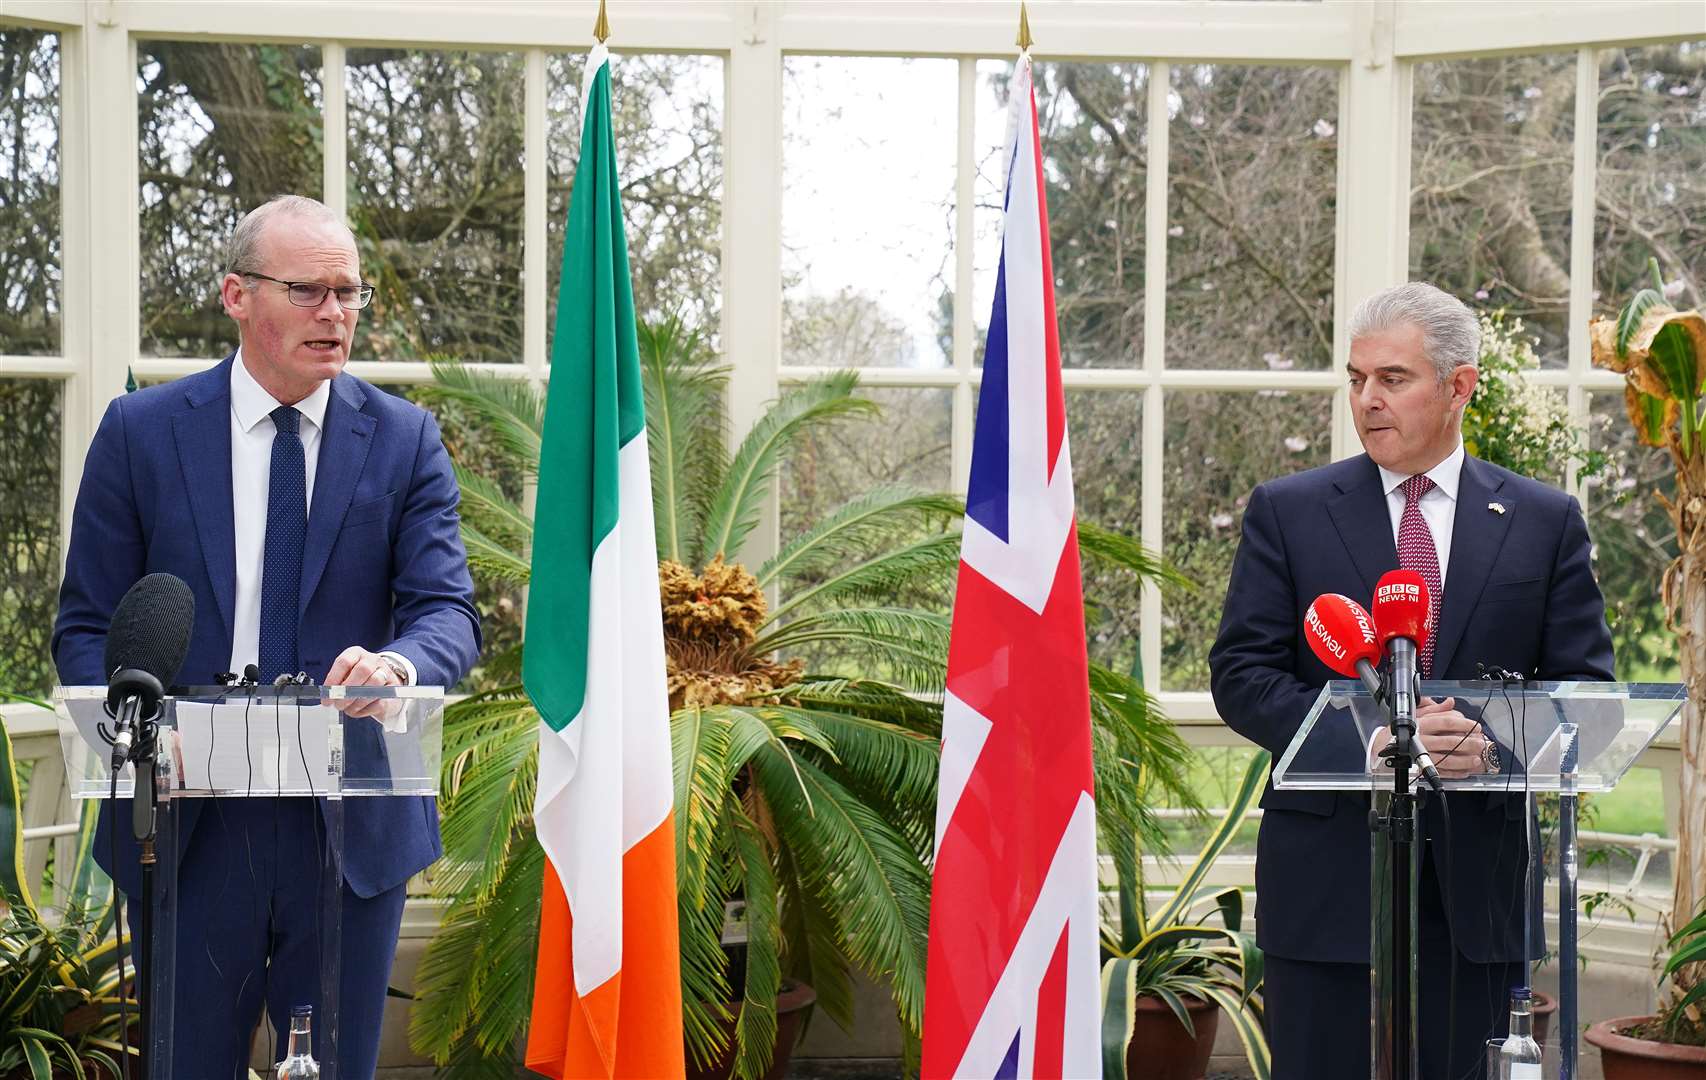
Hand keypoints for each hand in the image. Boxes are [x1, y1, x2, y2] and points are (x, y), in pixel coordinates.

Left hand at [324, 646, 401, 720]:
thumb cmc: (359, 681)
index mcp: (357, 654)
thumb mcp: (345, 676)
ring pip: (374, 685)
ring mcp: (386, 673)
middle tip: (338, 704)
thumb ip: (336, 684)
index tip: (327, 695)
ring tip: (348, 708)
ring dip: (357, 701)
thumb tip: (328, 696)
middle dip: (347, 691)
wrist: (383, 685)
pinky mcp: (393, 690)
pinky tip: (359, 709)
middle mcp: (373, 660)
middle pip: (362, 670)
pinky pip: (380, 701)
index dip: (334, 679)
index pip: (344, 662)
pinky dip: (366, 709)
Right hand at [1370, 697, 1493, 777]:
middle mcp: (1422, 739)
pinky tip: (1465, 771)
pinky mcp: (1421, 768)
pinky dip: (1455, 773)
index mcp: (1422, 724)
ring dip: (1464, 760)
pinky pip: (1441, 772)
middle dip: (1469, 743)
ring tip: (1476, 759)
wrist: (1383, 746)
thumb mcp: (1416, 714)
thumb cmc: (1402, 729)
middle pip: (1450, 742)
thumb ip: (1435, 708)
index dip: (1464, 724)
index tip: (1475, 726)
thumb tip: (1450, 702)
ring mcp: (1422, 755)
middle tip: (1480, 743)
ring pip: (1447, 759)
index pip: (1446, 722)